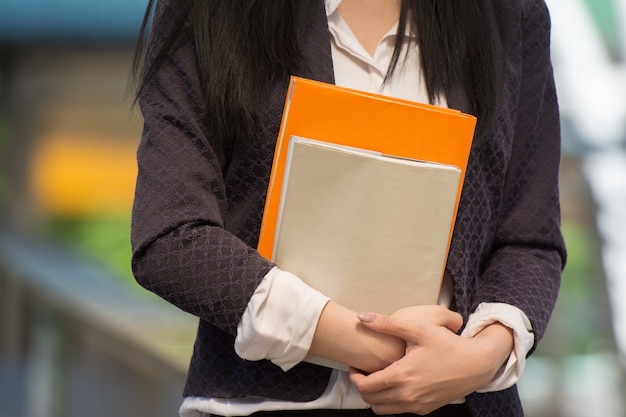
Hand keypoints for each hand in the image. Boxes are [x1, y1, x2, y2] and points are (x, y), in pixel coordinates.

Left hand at [349, 309, 512, 414]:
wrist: (476, 364)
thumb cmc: (448, 344)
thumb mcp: (418, 328)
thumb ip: (386, 323)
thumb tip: (361, 317)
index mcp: (402, 376)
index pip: (365, 386)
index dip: (354, 376)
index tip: (356, 366)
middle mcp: (407, 395)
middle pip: (370, 400)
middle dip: (362, 386)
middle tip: (363, 371)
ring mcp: (417, 405)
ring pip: (382, 409)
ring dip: (375, 396)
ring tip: (378, 378)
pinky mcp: (425, 409)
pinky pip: (399, 410)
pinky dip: (391, 400)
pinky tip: (395, 383)